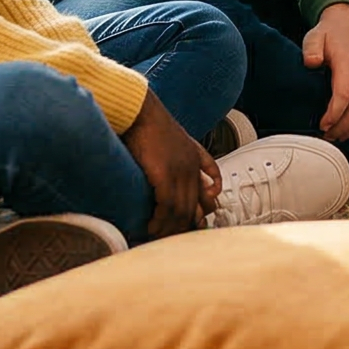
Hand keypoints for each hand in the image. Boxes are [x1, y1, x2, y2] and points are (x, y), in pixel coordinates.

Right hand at [118, 91, 218, 238]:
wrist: (139, 110)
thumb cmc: (148, 123)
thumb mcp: (172, 139)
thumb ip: (179, 157)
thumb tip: (172, 178)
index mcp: (195, 159)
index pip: (208, 194)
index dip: (201, 212)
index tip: (194, 225)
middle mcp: (192, 168)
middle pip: (194, 207)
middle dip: (184, 226)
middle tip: (172, 239)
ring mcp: (180, 172)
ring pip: (181, 210)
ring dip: (169, 227)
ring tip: (157, 237)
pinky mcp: (164, 175)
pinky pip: (166, 206)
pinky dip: (159, 220)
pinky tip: (151, 227)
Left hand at [301, 4, 348, 142]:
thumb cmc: (331, 33)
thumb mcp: (315, 35)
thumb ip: (311, 48)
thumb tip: (311, 62)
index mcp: (348, 61)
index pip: (344, 94)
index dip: (334, 114)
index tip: (322, 124)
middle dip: (343, 126)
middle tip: (328, 135)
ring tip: (340, 135)